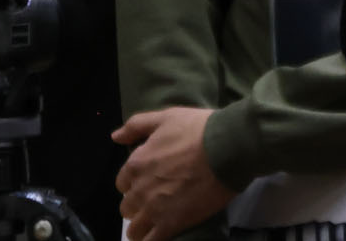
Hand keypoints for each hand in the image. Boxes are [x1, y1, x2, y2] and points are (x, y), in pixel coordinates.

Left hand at [114, 107, 236, 240]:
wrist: (229, 147)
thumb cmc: (200, 130)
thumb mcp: (168, 117)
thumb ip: (138, 125)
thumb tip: (115, 137)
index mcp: (136, 164)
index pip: (122, 183)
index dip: (135, 182)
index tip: (151, 180)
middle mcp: (139, 190)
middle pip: (127, 207)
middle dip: (139, 205)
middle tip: (158, 200)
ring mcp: (154, 209)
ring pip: (135, 229)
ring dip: (143, 226)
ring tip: (158, 222)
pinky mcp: (171, 224)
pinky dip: (152, 240)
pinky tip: (161, 235)